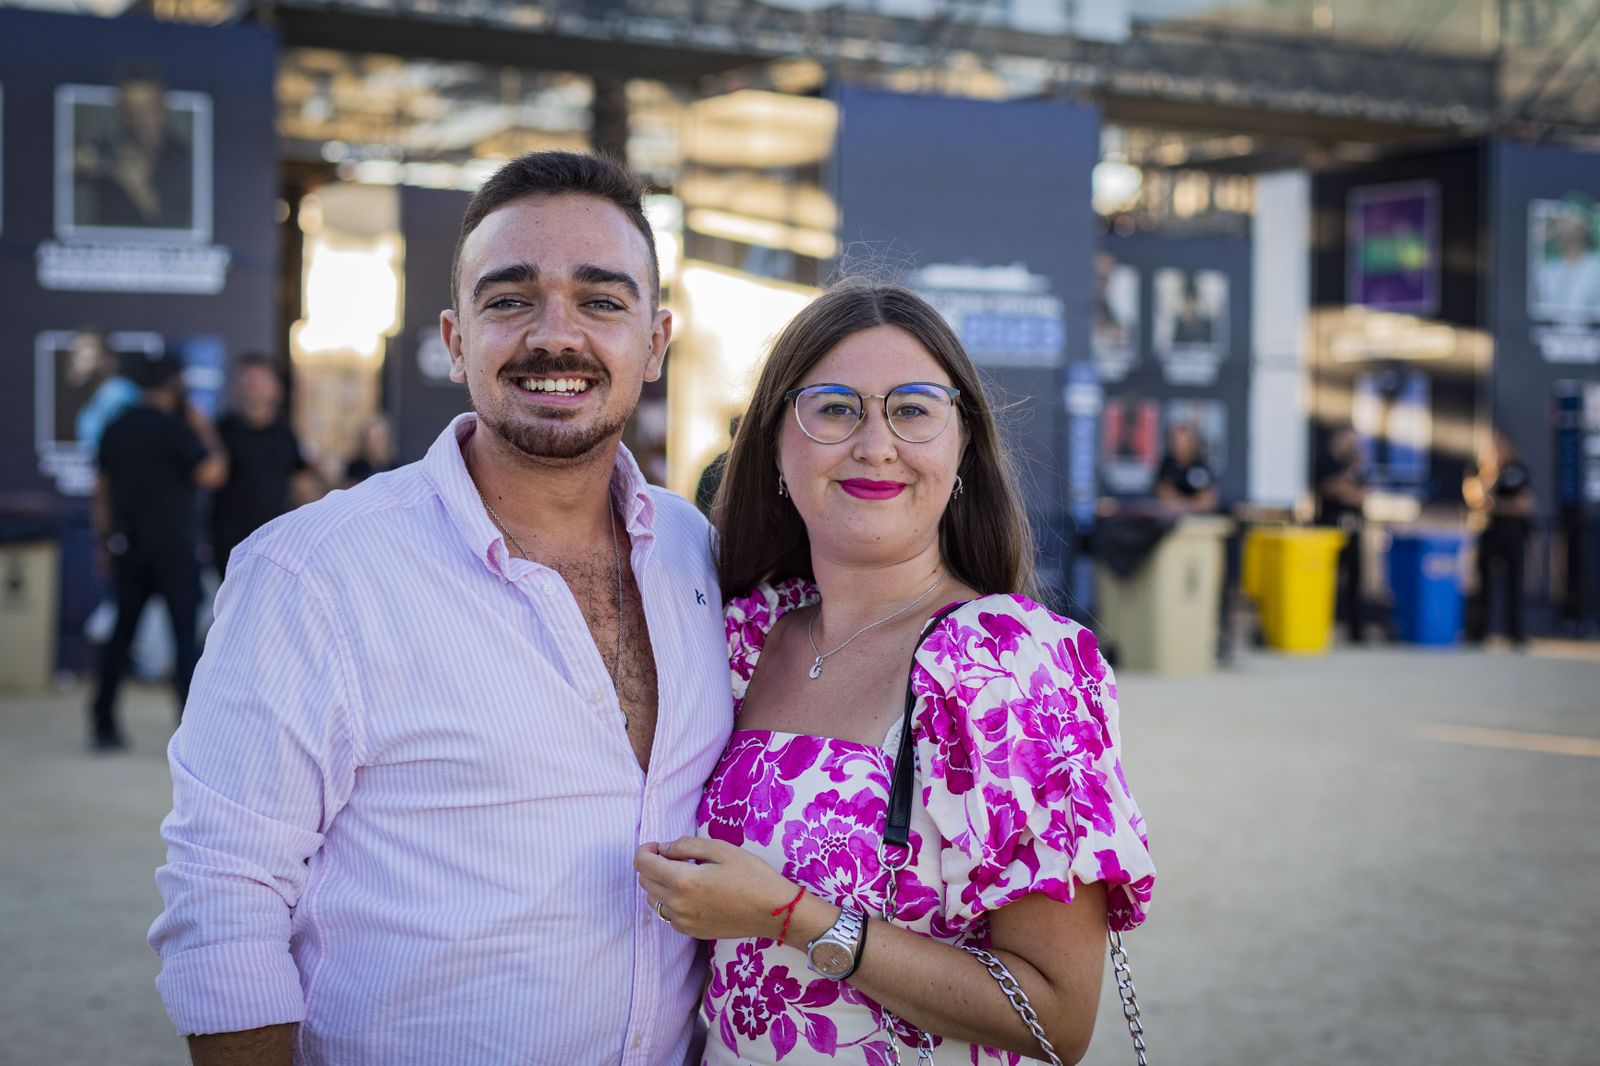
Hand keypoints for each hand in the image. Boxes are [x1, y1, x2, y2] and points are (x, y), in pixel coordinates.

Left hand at [634, 837, 802, 940]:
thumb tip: (664, 848)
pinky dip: (671, 902)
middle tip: (673, 856)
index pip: (643, 864)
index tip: (658, 845)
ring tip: (683, 874)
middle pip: (644, 882)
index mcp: (683, 881)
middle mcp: (677, 905)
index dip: (645, 849)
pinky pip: (668, 915)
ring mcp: (683, 922)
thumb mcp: (721, 849)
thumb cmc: (752, 875)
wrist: (774, 911)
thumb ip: (686, 845)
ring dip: (659, 884)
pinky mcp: (692, 932)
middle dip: (651, 865)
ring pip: (653, 901)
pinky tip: (692, 894)